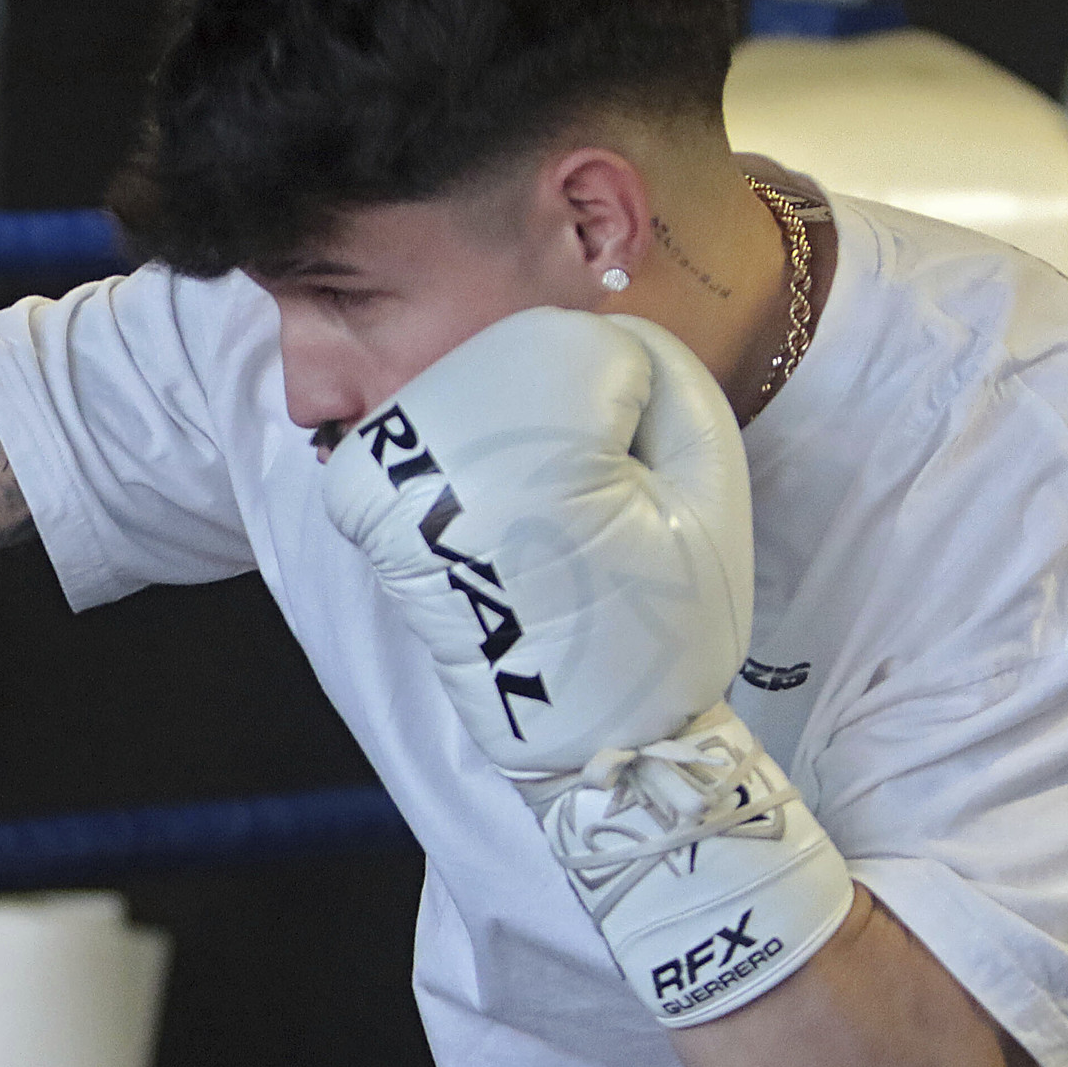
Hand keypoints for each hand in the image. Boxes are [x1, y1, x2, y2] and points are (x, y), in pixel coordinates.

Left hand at [318, 307, 751, 781]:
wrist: (582, 734)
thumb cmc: (659, 626)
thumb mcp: (710, 493)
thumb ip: (673, 381)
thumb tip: (615, 332)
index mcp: (523, 448)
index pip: (600, 345)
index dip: (642, 410)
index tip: (637, 488)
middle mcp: (427, 448)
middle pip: (531, 352)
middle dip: (578, 412)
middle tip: (592, 508)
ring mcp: (380, 470)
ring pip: (483, 377)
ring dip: (523, 429)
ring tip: (542, 519)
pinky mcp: (357, 491)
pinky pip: (435, 420)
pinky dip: (472, 451)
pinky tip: (493, 517)